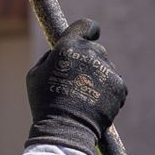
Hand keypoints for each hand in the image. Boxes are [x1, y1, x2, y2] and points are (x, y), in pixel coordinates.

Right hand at [26, 19, 125, 152]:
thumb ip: (51, 57)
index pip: (85, 26)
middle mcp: (91, 53)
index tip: (90, 35)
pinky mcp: (120, 85)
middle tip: (75, 80)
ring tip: (82, 96)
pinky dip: (106, 91)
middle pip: (94, 49)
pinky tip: (93, 103)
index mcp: (68, 46)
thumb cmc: (45, 102)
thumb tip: (61, 50)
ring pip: (105, 67)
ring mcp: (108, 69)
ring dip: (96, 77)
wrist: (65, 128)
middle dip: (87, 60)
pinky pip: (113, 83)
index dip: (87, 30)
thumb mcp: (35, 75)